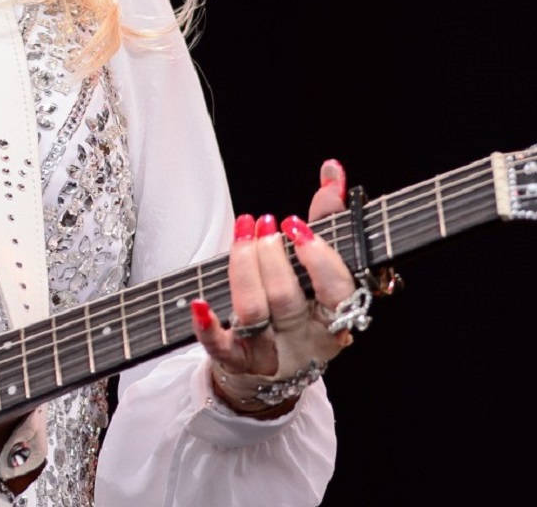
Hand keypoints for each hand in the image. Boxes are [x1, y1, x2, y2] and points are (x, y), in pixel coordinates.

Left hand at [188, 159, 360, 418]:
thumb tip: (332, 170)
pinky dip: (208, 325)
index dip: (318, 258)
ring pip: (254, 311)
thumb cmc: (302, 305)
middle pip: (287, 296)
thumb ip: (328, 219)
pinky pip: (221, 347)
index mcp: (336, 316)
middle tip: (265, 225)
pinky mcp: (238, 362)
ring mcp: (272, 352)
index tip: (297, 226)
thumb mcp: (319, 266)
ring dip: (243, 267)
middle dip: (271, 254)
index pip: (337, 290)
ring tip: (244, 232)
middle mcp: (307, 338)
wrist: (274, 366)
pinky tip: (199, 303)